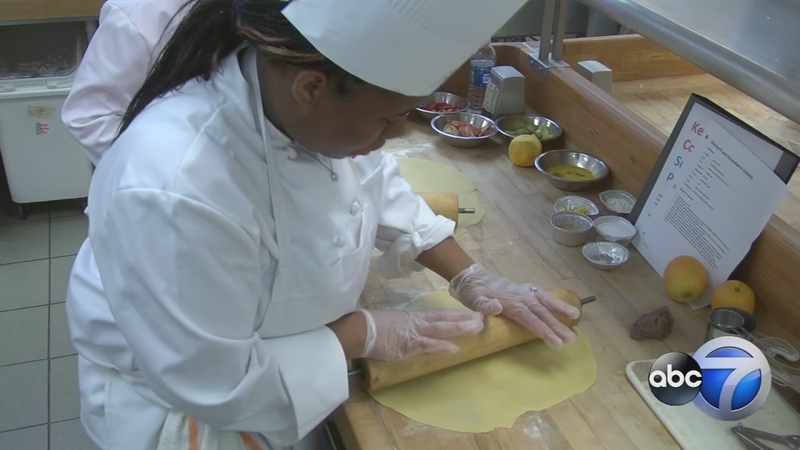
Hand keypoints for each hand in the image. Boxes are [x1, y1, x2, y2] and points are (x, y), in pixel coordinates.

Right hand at [357, 308, 483, 361]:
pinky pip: (427, 346)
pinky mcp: (407, 346)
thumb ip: (406, 326)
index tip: (472, 315)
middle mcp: (417, 323)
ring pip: (440, 330)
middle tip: (482, 319)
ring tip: (476, 329)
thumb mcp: (393, 321)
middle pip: (444, 320)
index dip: (456, 316)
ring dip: (458, 329)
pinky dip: (440, 347)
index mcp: (413, 317)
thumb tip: (413, 329)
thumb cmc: (372, 324)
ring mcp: (413, 334)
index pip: (439, 316)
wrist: (359, 329)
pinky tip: (454, 349)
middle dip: (463, 320)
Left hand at [449, 264, 579, 348]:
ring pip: (546, 302)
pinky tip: (562, 307)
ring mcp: (525, 292)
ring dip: (560, 310)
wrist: (472, 278)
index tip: (556, 342)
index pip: (531, 319)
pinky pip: (542, 295)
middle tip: (571, 339)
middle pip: (542, 313)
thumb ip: (484, 306)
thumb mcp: (474, 300)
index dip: (544, 331)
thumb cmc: (473, 294)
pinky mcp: (525, 289)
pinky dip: (553, 301)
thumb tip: (497, 307)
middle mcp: (522, 297)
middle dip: (557, 326)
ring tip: (576, 317)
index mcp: (512, 303)